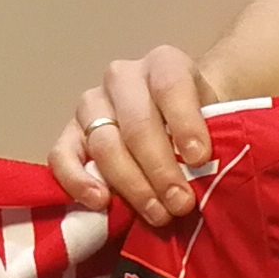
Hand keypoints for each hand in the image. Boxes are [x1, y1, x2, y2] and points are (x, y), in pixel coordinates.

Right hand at [54, 46, 217, 224]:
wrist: (175, 120)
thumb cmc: (199, 122)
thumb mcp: (217, 119)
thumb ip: (215, 138)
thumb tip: (212, 177)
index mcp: (164, 64)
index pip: (171, 87)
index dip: (185, 124)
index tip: (200, 159)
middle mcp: (123, 77)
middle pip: (137, 124)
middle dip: (160, 169)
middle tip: (181, 204)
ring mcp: (91, 103)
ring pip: (104, 143)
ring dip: (131, 184)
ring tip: (157, 213)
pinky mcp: (69, 133)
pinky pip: (61, 155)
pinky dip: (77, 181)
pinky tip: (100, 202)